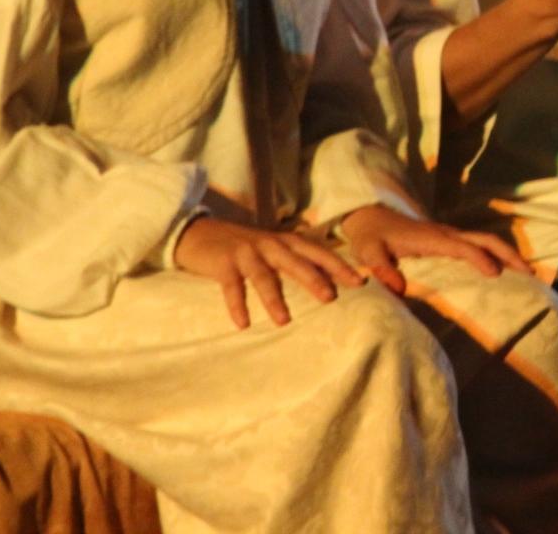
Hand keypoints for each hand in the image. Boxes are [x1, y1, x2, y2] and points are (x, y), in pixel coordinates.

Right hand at [172, 217, 363, 329]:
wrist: (198, 232)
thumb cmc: (243, 246)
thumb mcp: (272, 248)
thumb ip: (295, 260)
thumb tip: (328, 282)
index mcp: (285, 241)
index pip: (317, 252)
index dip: (338, 265)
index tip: (359, 281)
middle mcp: (269, 244)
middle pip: (296, 262)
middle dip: (314, 278)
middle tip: (330, 297)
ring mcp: (246, 252)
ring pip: (264, 276)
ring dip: (274, 299)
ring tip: (284, 322)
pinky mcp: (223, 263)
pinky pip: (232, 287)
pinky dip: (237, 305)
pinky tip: (243, 324)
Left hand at [338, 203, 529, 294]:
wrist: (370, 218)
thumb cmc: (371, 238)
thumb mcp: (369, 253)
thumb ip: (382, 269)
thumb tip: (398, 290)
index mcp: (431, 238)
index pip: (461, 246)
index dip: (478, 258)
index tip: (495, 273)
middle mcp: (446, 234)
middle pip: (485, 239)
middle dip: (508, 254)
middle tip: (530, 275)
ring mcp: (450, 236)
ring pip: (486, 241)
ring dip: (508, 255)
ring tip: (529, 275)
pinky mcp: (450, 241)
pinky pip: (479, 246)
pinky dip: (498, 255)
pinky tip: (507, 272)